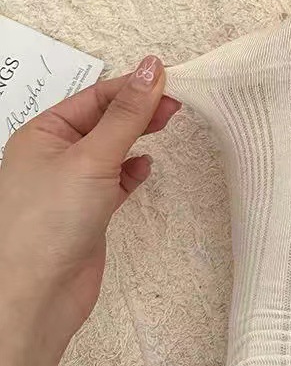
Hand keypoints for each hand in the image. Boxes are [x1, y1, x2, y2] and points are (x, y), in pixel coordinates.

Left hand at [0, 56, 179, 365]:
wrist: (36, 298)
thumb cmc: (49, 222)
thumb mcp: (93, 156)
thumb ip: (128, 113)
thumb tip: (153, 67)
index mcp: (43, 133)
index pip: (96, 96)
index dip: (134, 87)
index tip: (172, 82)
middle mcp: (54, 155)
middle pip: (105, 119)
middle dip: (140, 110)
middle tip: (178, 105)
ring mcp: (71, 184)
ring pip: (112, 147)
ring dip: (138, 136)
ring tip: (167, 126)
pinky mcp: (88, 211)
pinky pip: (115, 179)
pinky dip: (133, 170)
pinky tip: (145, 168)